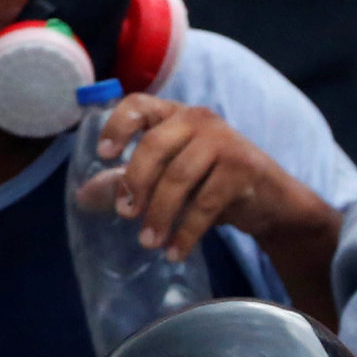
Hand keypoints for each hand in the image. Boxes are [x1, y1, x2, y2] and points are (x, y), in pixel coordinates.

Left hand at [79, 95, 332, 264]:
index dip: (117, 126)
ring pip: (179, 177)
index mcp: (176, 115)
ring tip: (149, 243)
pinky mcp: (242, 169)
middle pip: (154, 145)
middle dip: (135, 182)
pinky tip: (176, 252)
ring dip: (160, 214)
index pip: (140, 105)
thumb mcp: (170, 181)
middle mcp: (199, 120)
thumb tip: (84, 196)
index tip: (104, 156)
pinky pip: (205, 204)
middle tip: (125, 215)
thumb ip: (130, 183)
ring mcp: (223, 142)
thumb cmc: (215, 186)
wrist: (273, 203)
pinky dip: (186, 232)